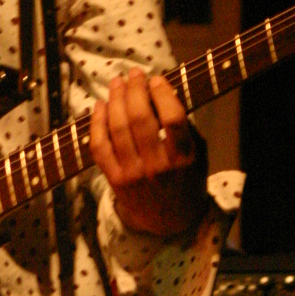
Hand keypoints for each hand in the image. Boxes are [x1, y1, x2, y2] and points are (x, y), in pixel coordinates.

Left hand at [89, 69, 206, 236]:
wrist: (171, 221)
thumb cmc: (186, 179)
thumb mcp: (197, 154)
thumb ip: (185, 128)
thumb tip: (163, 93)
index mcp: (183, 157)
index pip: (173, 118)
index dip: (162, 93)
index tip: (156, 79)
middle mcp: (157, 166)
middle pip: (139, 118)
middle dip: (134, 89)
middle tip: (133, 74)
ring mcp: (133, 173)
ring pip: (117, 128)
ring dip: (115, 100)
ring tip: (117, 83)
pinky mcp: (114, 179)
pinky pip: (99, 146)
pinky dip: (96, 123)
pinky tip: (100, 106)